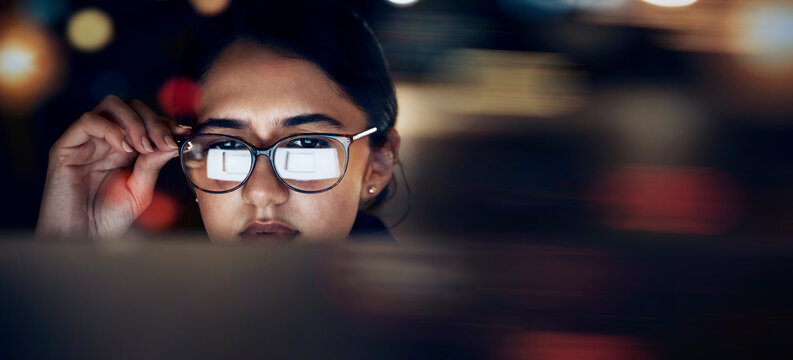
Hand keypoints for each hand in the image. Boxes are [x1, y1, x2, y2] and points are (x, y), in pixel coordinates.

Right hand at [35, 95, 190, 239]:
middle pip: (131, 107)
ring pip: (111, 106)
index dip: (165, 122)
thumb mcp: (139, 190)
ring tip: (143, 146)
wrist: (82, 239)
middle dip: (152, 121)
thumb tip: (172, 141)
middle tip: (163, 142)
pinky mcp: (66, 147)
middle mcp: (106, 141)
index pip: (146, 120)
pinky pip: (88, 121)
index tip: (183, 131)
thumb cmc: (108, 219)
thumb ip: (152, 164)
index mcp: (125, 149)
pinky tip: (123, 148)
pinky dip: (111, 128)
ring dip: (134, 122)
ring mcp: (86, 142)